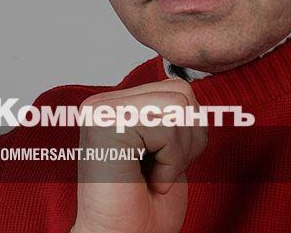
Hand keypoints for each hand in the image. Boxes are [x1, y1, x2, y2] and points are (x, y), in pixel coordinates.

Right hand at [70, 78, 207, 232]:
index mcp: (117, 105)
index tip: (162, 165)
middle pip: (181, 92)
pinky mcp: (103, 123)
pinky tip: (148, 179)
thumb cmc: (144, 208)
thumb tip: (190, 82)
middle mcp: (104, 103)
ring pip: (178, 105)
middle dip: (186, 140)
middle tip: (160, 172)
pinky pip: (166, 126)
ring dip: (177, 152)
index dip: (188, 132)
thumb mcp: (170, 148)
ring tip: (154, 175)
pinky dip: (169, 161)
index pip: (178, 88)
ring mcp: (100, 110)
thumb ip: (175, 113)